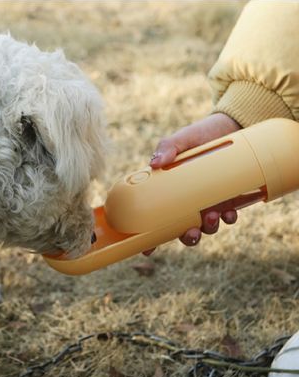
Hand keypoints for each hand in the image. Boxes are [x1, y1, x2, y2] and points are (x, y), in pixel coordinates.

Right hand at [143, 113, 240, 255]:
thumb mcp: (180, 139)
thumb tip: (154, 163)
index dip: (150, 236)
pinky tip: (229, 212)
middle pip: (181, 229)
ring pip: (205, 226)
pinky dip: (228, 217)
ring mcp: (207, 201)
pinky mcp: (227, 197)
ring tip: (212, 216)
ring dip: (208, 228)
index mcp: (168, 191)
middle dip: (187, 237)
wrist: (230, 127)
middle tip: (190, 232)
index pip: (155, 217)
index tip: (147, 249)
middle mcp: (186, 201)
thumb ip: (167, 148)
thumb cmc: (198, 134)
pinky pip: (227, 215)